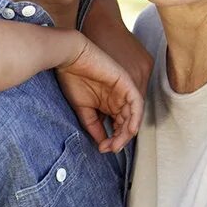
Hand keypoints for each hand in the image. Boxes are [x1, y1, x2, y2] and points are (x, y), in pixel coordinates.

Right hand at [55, 35, 143, 152]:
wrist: (70, 57)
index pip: (117, 126)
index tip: (102, 149)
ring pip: (132, 117)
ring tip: (118, 143)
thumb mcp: (82, 108)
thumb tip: (101, 144)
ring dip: (127, 132)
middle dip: (120, 139)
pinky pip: (137, 103)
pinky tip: (129, 129)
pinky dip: (135, 117)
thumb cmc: (72, 78)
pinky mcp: (127, 84)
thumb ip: (93, 125)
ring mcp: (123, 92)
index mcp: (108, 104)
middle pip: (126, 124)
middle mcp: (118, 99)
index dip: (112, 140)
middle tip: (110, 148)